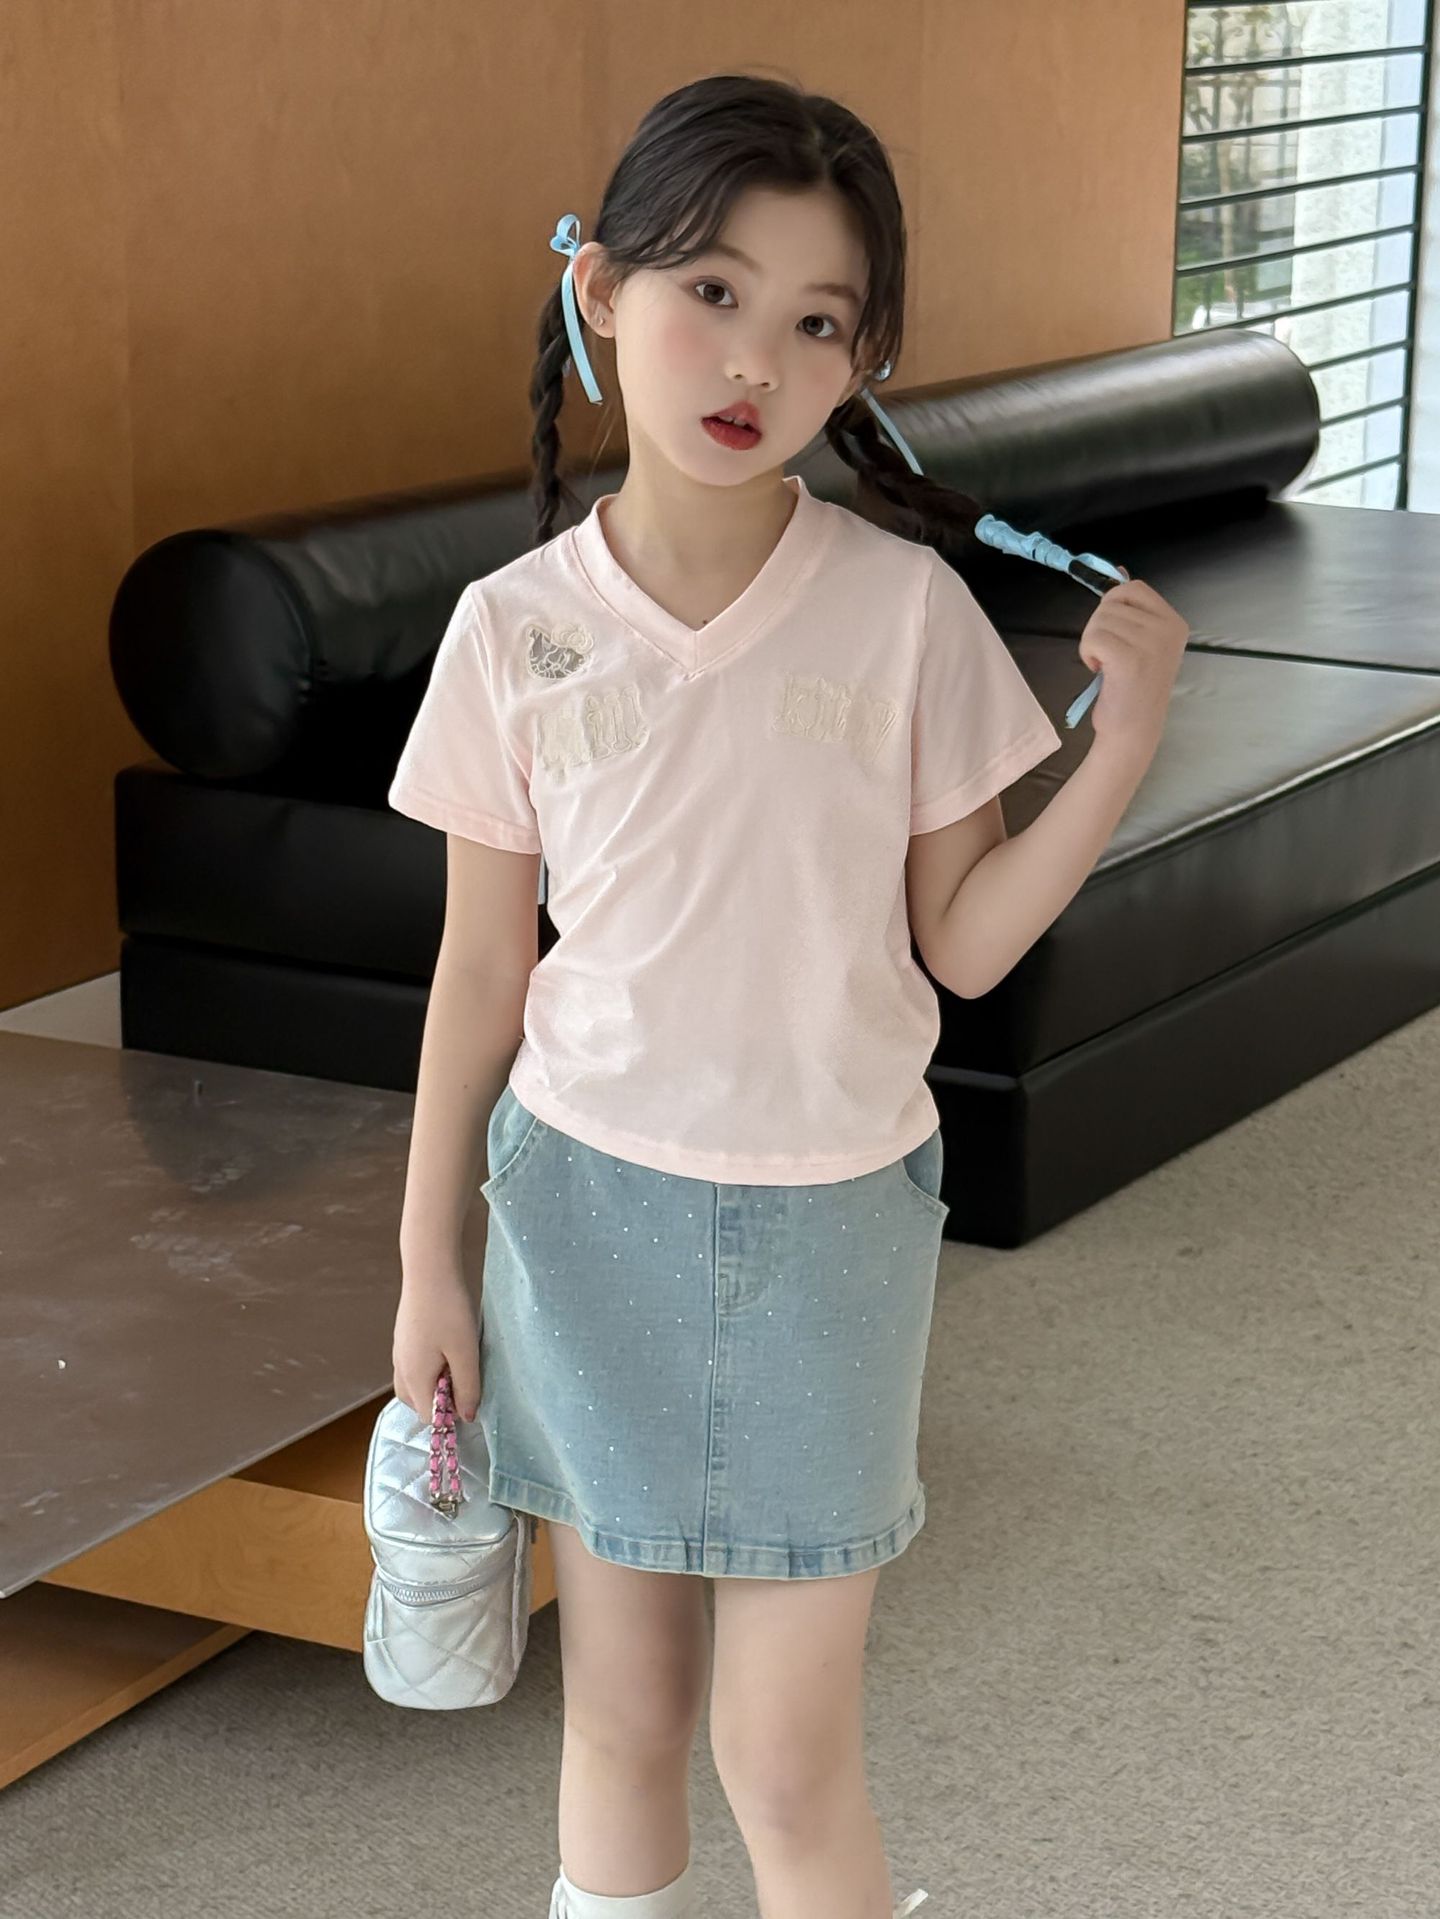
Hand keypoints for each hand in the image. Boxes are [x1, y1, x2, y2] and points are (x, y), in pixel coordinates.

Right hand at [392, 1272, 481, 1423]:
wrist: (429, 1270)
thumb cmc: (449, 1310)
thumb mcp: (465, 1352)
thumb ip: (467, 1388)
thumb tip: (467, 1417)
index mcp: (414, 1378)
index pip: (429, 1417)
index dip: (451, 1415)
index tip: (470, 1394)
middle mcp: (401, 1370)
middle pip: (419, 1404)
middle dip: (441, 1401)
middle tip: (464, 1374)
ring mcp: (399, 1353)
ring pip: (415, 1386)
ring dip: (435, 1384)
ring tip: (456, 1361)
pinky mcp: (404, 1340)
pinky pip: (414, 1367)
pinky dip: (429, 1369)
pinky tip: (446, 1348)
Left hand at [1079, 566, 1190, 754]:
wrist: (1132, 731)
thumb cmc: (1132, 689)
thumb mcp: (1139, 642)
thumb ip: (1131, 608)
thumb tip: (1117, 569)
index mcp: (1174, 622)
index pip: (1133, 588)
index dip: (1112, 606)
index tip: (1115, 632)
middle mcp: (1167, 629)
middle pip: (1111, 601)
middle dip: (1099, 627)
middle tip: (1109, 655)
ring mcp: (1151, 642)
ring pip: (1099, 619)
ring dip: (1092, 643)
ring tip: (1107, 666)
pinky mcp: (1129, 657)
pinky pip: (1093, 637)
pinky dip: (1088, 654)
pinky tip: (1102, 672)